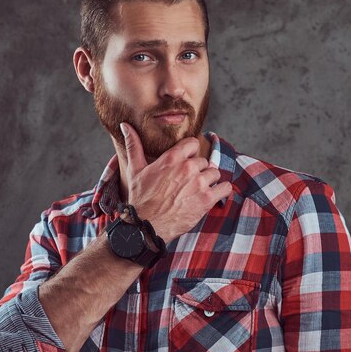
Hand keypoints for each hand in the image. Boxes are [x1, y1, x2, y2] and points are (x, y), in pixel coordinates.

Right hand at [119, 122, 232, 242]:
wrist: (146, 225)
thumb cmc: (140, 198)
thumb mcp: (135, 169)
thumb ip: (134, 145)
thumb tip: (125, 125)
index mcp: (172, 158)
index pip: (193, 143)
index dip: (191, 151)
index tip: (187, 159)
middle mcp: (187, 168)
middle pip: (204, 161)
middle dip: (198, 170)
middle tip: (188, 181)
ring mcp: (199, 183)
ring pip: (214, 173)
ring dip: (209, 180)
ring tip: (198, 189)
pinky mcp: (207, 199)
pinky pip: (225, 188)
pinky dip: (221, 191)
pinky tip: (213, 194)